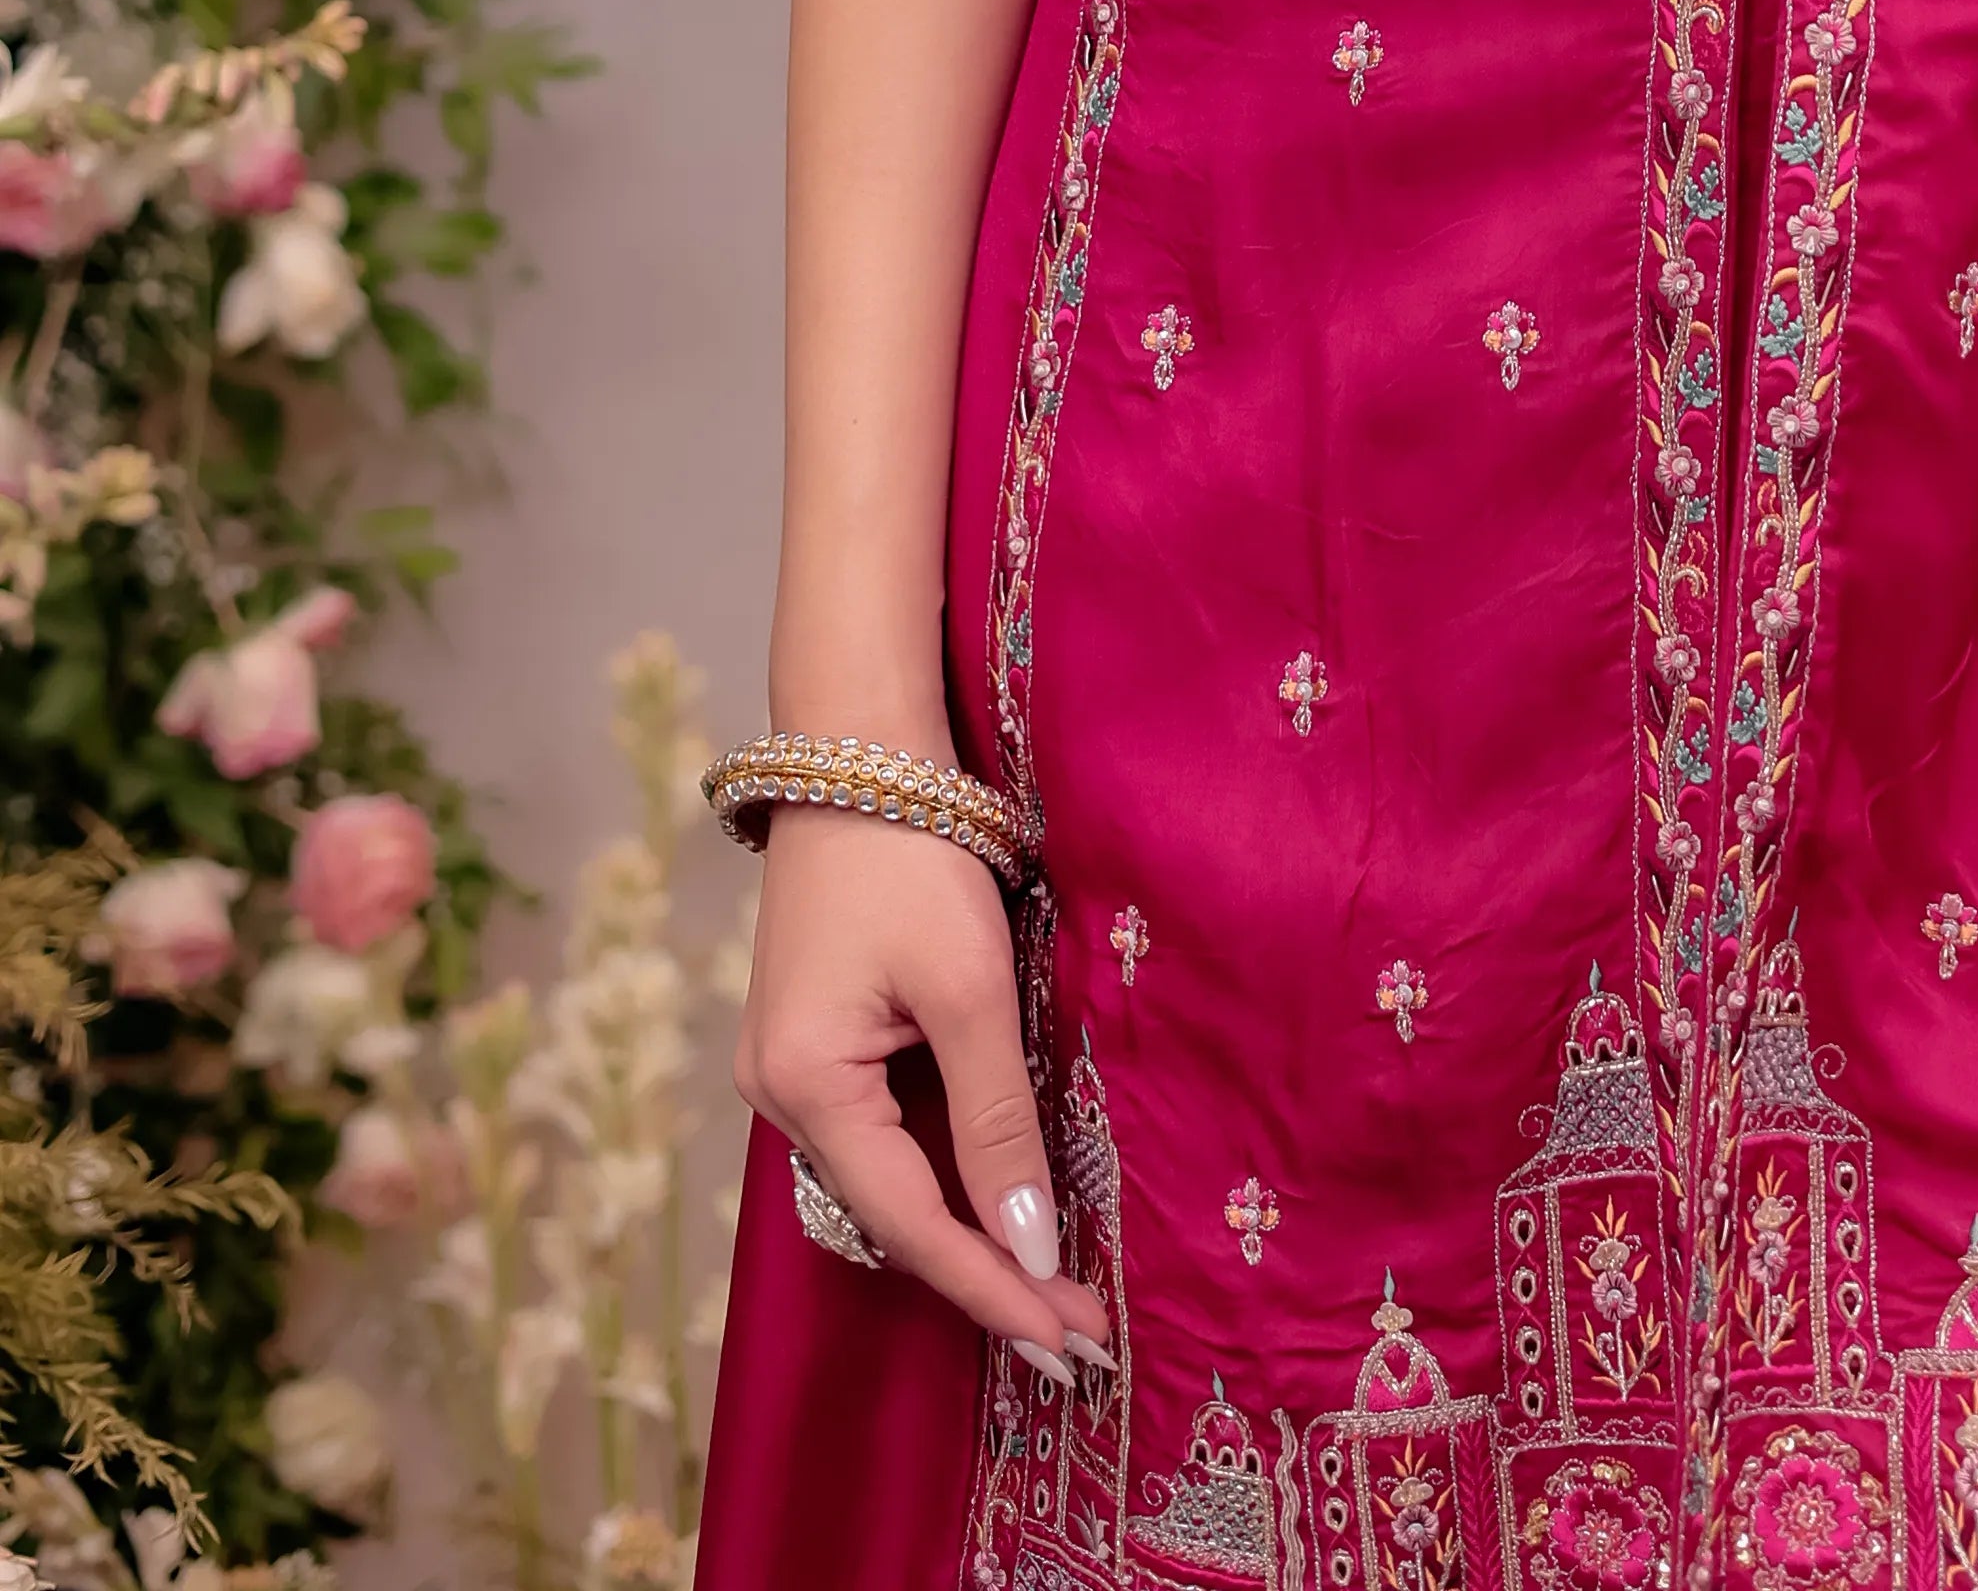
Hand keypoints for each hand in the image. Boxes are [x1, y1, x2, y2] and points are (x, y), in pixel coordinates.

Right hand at [732, 802, 1111, 1375]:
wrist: (854, 752)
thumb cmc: (912, 857)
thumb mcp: (966, 988)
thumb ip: (997, 1119)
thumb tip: (1028, 1243)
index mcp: (806, 1090)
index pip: (913, 1225)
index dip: (993, 1289)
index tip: (1068, 1345)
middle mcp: (780, 1099)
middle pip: (894, 1218)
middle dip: (986, 1275)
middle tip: (1078, 1336)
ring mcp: (790, 1075)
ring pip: (888, 1184)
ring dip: (969, 1232)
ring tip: (1054, 1288)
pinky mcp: (813, 1048)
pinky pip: (882, 1139)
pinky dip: (944, 1178)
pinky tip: (999, 1203)